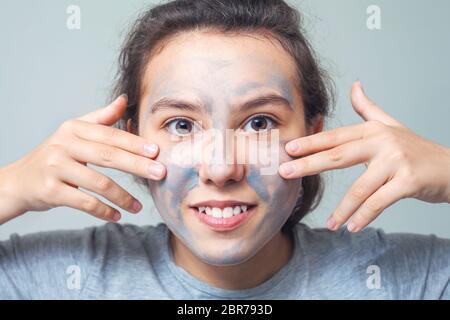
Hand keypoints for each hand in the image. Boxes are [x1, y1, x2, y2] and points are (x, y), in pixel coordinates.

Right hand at [0, 95, 165, 224]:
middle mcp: (63, 145)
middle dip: (138, 166)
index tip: (157, 152)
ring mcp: (55, 168)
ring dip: (123, 197)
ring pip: (99, 183)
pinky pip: (85, 202)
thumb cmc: (55, 155)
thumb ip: (101, 118)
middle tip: (160, 174)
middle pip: (108, 156)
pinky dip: (104, 211)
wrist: (19, 181)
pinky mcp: (51, 191)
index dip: (135, 144)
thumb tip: (125, 100)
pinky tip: (117, 216)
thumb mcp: (74, 132)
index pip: (110, 135)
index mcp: (73, 128)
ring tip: (138, 207)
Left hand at [279, 81, 449, 232]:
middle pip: (338, 155)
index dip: (310, 142)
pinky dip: (364, 216)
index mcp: (373, 130)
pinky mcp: (409, 182)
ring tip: (329, 224)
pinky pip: (379, 202)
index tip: (288, 149)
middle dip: (308, 165)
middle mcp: (383, 142)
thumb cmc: (416, 148)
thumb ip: (369, 108)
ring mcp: (396, 162)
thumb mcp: (391, 125)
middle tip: (285, 173)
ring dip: (341, 209)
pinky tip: (351, 227)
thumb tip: (355, 85)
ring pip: (360, 188)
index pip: (335, 137)